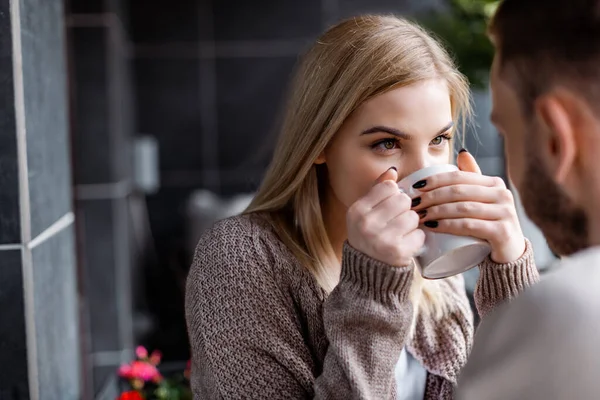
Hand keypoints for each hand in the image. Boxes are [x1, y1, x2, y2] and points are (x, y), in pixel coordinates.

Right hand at [347, 167, 424, 266]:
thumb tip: (392, 171)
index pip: (389, 187)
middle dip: (404, 210)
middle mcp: (366, 223)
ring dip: (412, 225)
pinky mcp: (397, 252)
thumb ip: (377, 190)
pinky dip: (417, 240)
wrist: (369, 274)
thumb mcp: (365, 213)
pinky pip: (419, 235)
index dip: (394, 196)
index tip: (389, 209)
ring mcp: (381, 238)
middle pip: (403, 200)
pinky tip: (406, 245)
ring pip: (413, 216)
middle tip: (396, 223)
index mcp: (357, 210)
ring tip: (401, 234)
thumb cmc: (369, 239)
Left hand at [411, 151, 525, 262]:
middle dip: (431, 197)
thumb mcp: (482, 199)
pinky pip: (470, 225)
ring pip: (462, 208)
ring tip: (419, 217)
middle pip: (458, 192)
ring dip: (436, 211)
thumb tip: (461, 153)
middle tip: (413, 205)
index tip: (415, 188)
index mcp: (494, 183)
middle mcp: (502, 194)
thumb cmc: (488, 225)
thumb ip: (474, 177)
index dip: (434, 180)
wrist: (509, 253)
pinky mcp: (502, 232)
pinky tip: (433, 227)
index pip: (458, 177)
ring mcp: (504, 213)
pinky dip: (448, 225)